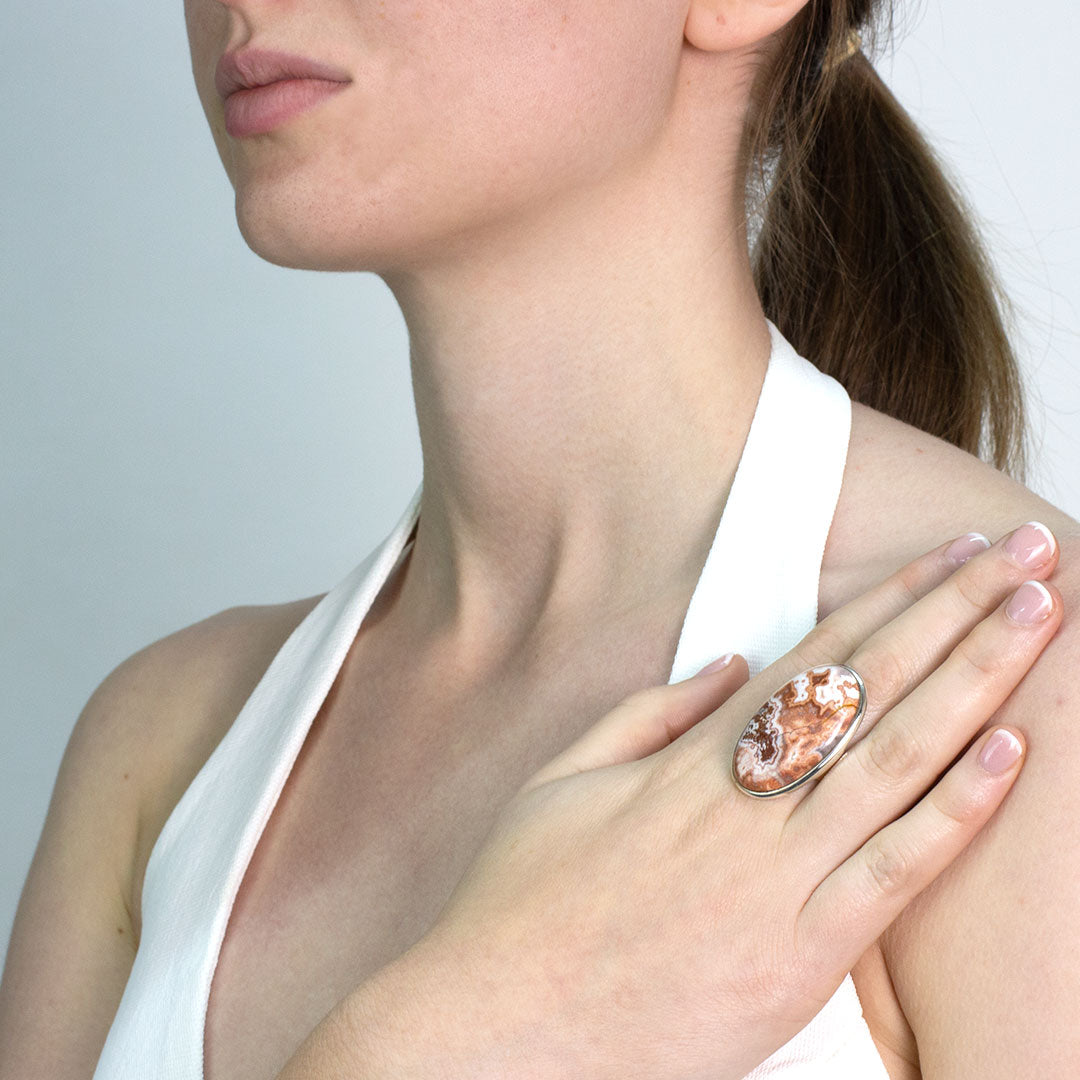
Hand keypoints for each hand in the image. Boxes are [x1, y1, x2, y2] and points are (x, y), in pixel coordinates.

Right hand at [409, 523, 1060, 1079]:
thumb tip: (731, 663)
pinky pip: (893, 875)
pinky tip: (1009, 755)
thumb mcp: (561, 780)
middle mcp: (745, 806)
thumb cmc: (520, 901)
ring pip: (897, 762)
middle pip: (873, 690)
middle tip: (1025, 555)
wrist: (499, 1027)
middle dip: (957, 612)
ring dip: (975, 682)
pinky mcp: (798, 959)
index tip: (950, 555)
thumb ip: (649, 713)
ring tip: (1035, 618)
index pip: (816, 659)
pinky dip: (955, 813)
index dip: (892, 599)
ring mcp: (777, 880)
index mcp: (690, 762)